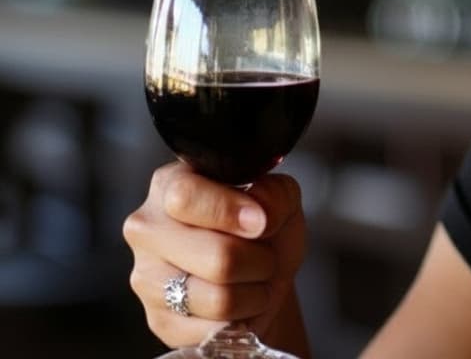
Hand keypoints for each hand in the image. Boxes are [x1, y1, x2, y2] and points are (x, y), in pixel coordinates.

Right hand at [123, 161, 306, 348]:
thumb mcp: (280, 199)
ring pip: (219, 298)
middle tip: (263, 255)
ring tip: (252, 278)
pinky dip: (241, 319)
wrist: (264, 275)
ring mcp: (146, 277)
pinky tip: (237, 303)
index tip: (260, 223)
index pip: (185, 197)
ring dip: (254, 292)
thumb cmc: (264, 230)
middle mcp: (147, 229)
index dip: (230, 212)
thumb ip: (274, 195)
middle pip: (217, 256)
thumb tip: (258, 216)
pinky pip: (213, 330)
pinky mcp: (158, 320)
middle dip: (259, 261)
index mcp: (171, 184)